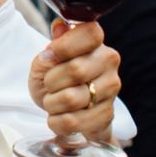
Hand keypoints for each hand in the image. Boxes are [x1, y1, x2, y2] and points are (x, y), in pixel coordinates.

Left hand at [28, 22, 123, 143]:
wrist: (63, 108)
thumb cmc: (54, 77)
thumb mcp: (44, 60)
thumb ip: (49, 50)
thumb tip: (56, 39)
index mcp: (95, 40)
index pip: (89, 34)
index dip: (63, 47)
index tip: (49, 56)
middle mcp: (109, 60)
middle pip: (76, 70)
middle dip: (51, 82)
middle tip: (49, 86)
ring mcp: (111, 88)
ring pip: (72, 99)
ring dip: (52, 103)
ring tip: (53, 102)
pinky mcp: (108, 114)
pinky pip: (73, 121)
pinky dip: (57, 122)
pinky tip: (59, 117)